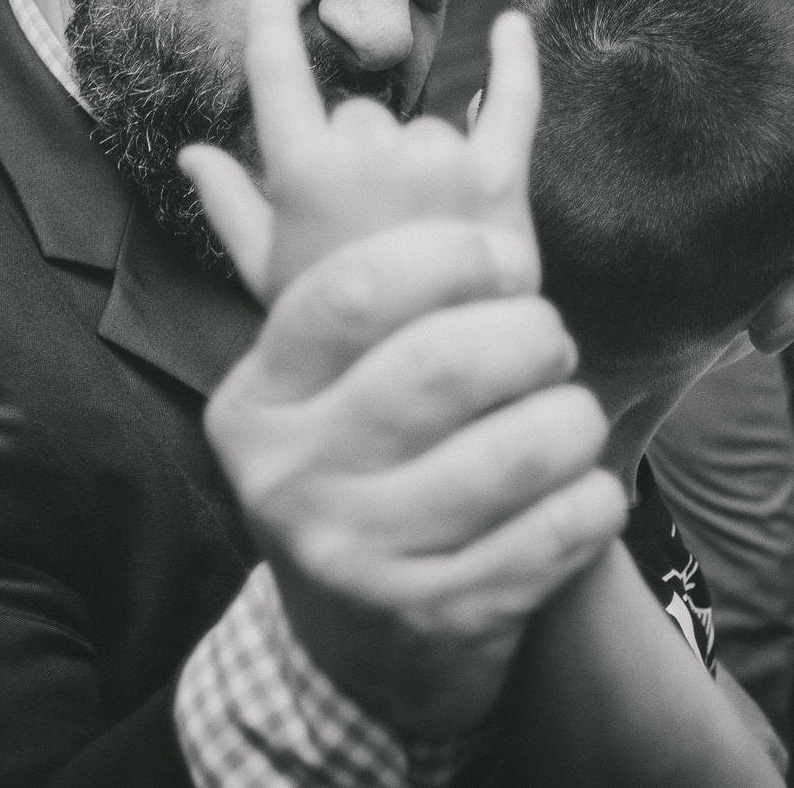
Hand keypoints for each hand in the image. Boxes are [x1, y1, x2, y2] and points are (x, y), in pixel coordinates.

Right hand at [180, 0, 540, 303]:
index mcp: (305, 173)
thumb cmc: (338, 335)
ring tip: (422, 237)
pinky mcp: (497, 180)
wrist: (426, 381)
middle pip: (362, 115)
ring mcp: (436, 165)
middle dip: (364, 159)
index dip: (269, 33)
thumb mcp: (270, 276)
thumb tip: (192, 153)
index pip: (280, 81)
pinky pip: (512, 104)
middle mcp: (371, 157)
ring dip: (423, 165)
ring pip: (425, 126)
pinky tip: (517, 25)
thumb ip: (231, 207)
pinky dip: (517, 64)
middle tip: (371, 230)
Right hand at [189, 0, 624, 737]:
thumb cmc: (347, 466)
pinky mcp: (432, 618)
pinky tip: (585, 486)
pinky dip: (588, 499)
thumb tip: (204, 150)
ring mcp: (356, 554)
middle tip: (550, 333)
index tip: (501, 251)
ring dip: (569, 417)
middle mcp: (289, 477)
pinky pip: (550, 536)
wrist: (354, 643)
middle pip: (440, 366)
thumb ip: (278, 267)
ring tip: (574, 409)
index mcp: (256, 400)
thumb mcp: (302, 383)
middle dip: (526, 333)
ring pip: (510, 453)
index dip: (445, 254)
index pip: (350, 294)